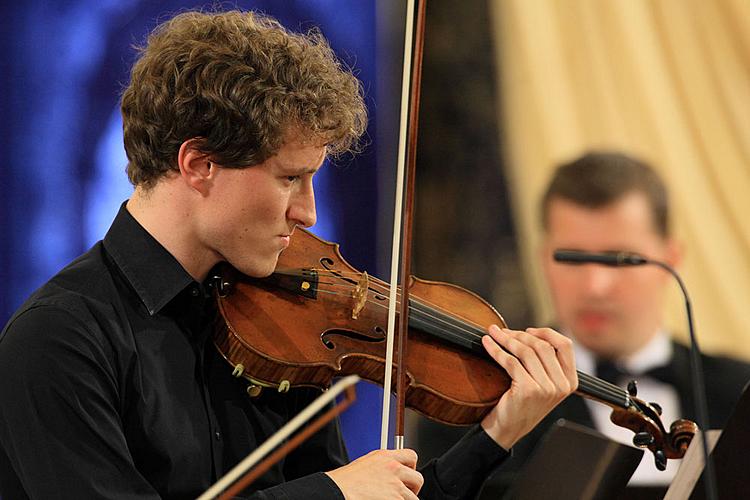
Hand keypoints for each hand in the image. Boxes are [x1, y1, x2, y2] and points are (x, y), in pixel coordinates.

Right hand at [325, 448, 423, 498]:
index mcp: (384, 456)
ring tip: (391, 499)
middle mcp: (393, 469)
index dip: (411, 468)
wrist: (338, 491)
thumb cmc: (345, 482)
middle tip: (403, 493)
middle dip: (412, 488)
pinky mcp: (396, 499)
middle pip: (418, 478)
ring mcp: (396, 486)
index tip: (407, 476)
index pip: (411, 456)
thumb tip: (389, 474)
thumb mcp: (365, 464)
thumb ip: (381, 466)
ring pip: (413, 497)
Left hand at [480, 325, 577, 449]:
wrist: (506, 430)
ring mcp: (546, 389)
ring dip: (506, 339)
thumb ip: (544, 363)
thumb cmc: (521, 404)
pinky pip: (510, 361)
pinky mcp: (528, 390)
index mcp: (570, 382)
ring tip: (492, 333)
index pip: (565, 345)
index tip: (527, 330)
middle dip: (519, 334)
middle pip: (542, 346)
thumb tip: (529, 332)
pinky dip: (496, 349)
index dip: (546, 333)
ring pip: (526, 351)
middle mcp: (562, 386)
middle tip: (501, 331)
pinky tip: (487, 344)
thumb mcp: (542, 384)